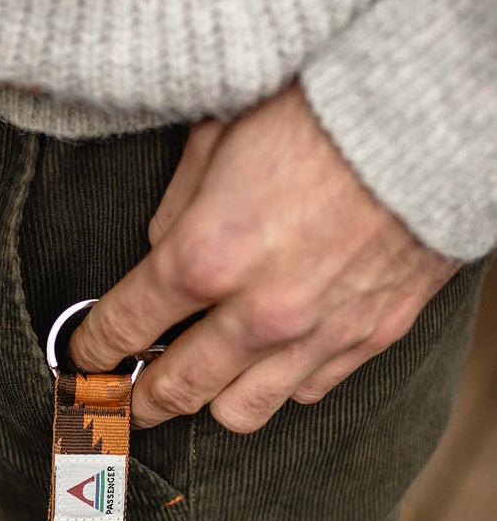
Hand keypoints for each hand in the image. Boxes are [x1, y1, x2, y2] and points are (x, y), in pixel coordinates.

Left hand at [68, 83, 459, 432]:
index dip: (94, 348)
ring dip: (209, 402)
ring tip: (199, 386)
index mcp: (206, 256)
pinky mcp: (369, 337)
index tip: (86, 357)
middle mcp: (258, 312)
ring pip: (241, 411)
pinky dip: (281, 383)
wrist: (433, 114)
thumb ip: (177, 207)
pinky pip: (308, 392)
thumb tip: (160, 250)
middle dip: (140, 399)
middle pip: (176, 388)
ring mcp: (317, 334)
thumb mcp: (221, 134)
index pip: (125, 326)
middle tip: (127, 400)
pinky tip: (272, 361)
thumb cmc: (324, 108)